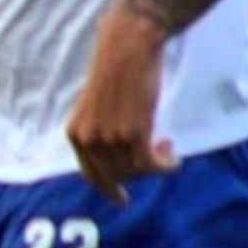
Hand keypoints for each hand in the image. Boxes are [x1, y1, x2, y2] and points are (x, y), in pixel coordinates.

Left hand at [67, 4, 179, 204]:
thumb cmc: (115, 72)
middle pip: (117, 176)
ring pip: (137, 172)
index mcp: (75, 133)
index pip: (90, 174)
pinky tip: (173, 152)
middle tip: (158, 152)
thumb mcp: (96, 107)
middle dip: (139, 173)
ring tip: (165, 144)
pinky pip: (154, 166)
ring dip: (156, 165)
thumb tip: (119, 161)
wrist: (126, 48)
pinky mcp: (134, 134)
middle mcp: (88, 139)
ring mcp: (109, 139)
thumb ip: (100, 132)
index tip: (122, 199)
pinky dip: (167, 164)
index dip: (108, 189)